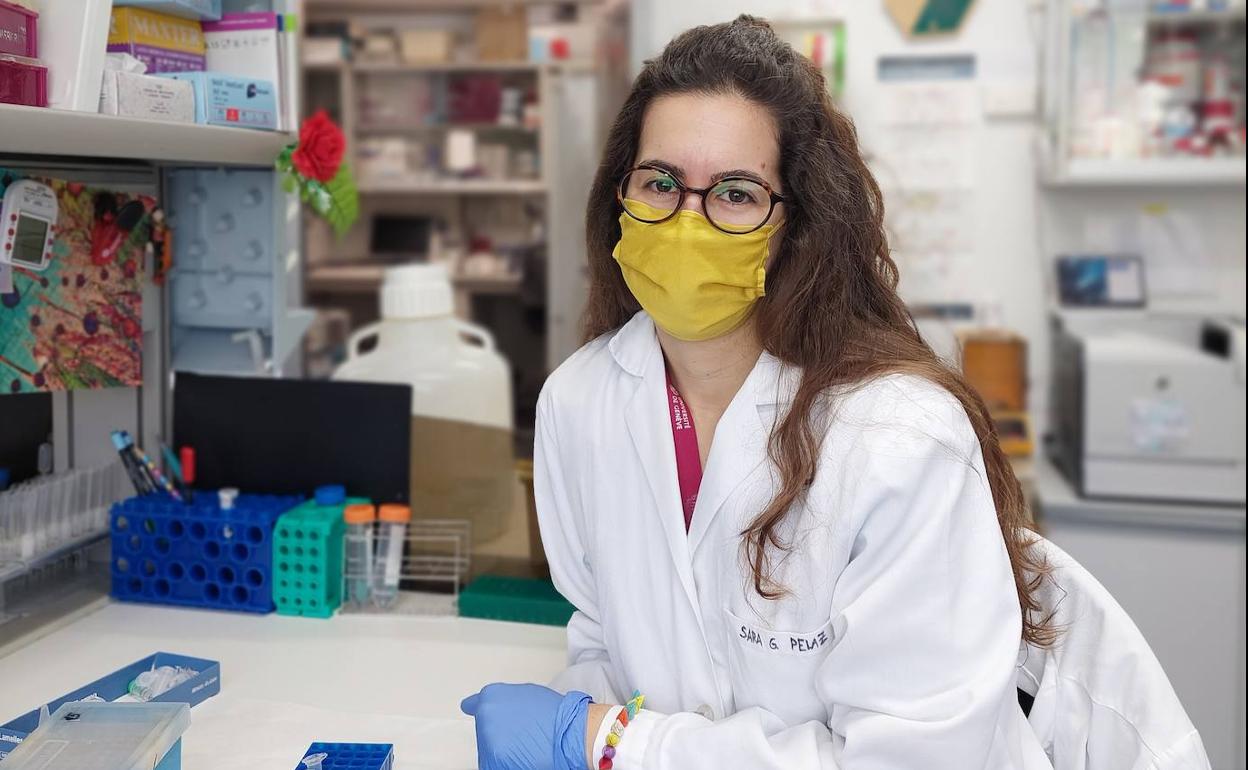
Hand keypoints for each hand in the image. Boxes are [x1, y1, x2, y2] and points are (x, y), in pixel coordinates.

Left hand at [461, 683, 591, 769]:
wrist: (570, 733)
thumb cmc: (556, 714)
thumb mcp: (527, 694)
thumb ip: (506, 700)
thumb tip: (499, 707)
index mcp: (492, 696)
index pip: (474, 705)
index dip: (477, 710)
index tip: (470, 709)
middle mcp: (486, 716)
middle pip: (484, 729)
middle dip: (497, 732)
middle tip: (520, 734)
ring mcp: (488, 740)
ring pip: (488, 748)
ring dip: (501, 749)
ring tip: (525, 745)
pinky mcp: (492, 761)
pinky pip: (492, 763)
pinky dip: (503, 762)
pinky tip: (522, 757)